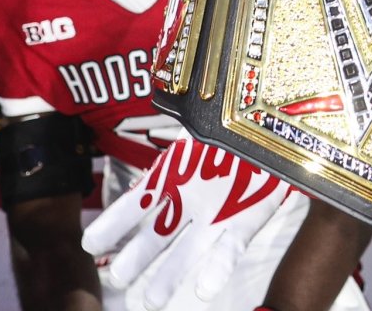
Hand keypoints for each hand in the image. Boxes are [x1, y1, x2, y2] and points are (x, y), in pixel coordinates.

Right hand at [82, 128, 297, 310]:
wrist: (283, 117)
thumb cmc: (240, 113)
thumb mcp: (207, 112)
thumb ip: (187, 109)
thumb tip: (161, 83)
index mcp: (178, 172)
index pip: (138, 200)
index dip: (114, 222)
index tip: (89, 245)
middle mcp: (194, 197)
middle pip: (159, 233)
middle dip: (138, 257)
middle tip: (117, 277)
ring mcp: (219, 211)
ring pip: (188, 249)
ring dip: (171, 273)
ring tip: (150, 299)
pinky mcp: (249, 219)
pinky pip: (232, 246)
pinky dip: (219, 267)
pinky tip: (205, 289)